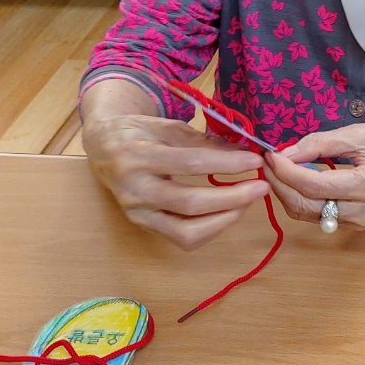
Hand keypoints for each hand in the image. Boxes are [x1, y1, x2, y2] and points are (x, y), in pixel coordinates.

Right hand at [85, 114, 268, 250]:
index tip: (255, 160)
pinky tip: (228, 213)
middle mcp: (135, 190)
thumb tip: (243, 151)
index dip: (227, 164)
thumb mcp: (167, 125)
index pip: (190, 163)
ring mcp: (138, 214)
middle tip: (262, 187)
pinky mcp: (144, 227)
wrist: (102, 148)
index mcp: (138, 156)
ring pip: (186, 232)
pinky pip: (181, 238)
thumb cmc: (138, 132)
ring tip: (248, 201)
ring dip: (224, 219)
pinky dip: (210, 229)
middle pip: (190, 203)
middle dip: (233, 198)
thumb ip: (203, 140)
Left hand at [262, 123, 364, 230]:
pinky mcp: (353, 225)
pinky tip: (297, 179)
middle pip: (305, 206)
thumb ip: (319, 144)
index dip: (286, 172)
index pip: (314, 186)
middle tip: (267, 162)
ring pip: (307, 215)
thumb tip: (284, 154)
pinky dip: (301, 198)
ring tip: (279, 169)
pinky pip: (316, 215)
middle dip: (280, 184)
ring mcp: (359, 223)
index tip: (270, 155)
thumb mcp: (358, 134)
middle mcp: (364, 212)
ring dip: (287, 193)